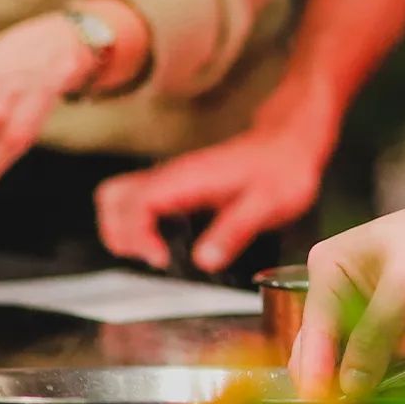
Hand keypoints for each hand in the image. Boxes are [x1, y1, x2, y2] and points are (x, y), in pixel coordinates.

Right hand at [96, 76, 339, 272]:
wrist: (292, 143)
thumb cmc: (282, 169)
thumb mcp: (267, 204)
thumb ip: (235, 231)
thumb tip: (203, 260)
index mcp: (188, 178)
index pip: (134, 204)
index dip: (137, 237)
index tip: (161, 259)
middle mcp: (174, 175)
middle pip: (112, 197)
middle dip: (118, 234)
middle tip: (152, 258)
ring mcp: (174, 178)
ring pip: (120, 196)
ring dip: (123, 229)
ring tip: (155, 254)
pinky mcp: (180, 184)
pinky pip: (139, 200)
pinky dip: (137, 224)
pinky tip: (165, 243)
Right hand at [290, 185, 404, 399]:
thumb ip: (373, 334)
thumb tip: (347, 384)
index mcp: (331, 270)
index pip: (313, 330)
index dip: (315, 370)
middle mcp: (346, 300)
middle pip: (331, 361)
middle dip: (351, 385)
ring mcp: (376, 325)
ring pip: (366, 378)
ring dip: (393, 383)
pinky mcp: (404, 341)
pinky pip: (401, 378)